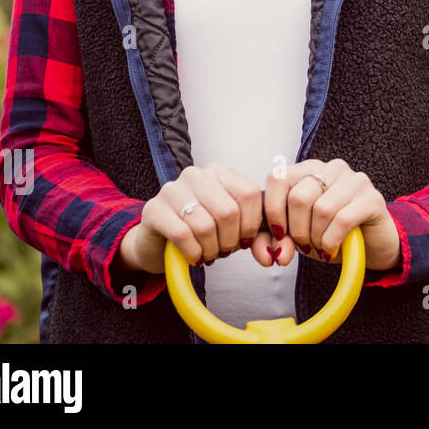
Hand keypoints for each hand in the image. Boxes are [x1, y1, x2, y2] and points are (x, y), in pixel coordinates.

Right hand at [119, 162, 262, 273]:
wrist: (159, 241)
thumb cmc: (201, 230)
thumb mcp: (230, 224)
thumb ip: (254, 229)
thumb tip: (275, 244)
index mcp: (220, 172)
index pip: (249, 194)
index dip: (252, 224)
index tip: (245, 240)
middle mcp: (196, 174)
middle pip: (229, 211)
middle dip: (231, 240)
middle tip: (224, 251)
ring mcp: (172, 189)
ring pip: (205, 225)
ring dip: (211, 249)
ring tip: (209, 255)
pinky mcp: (153, 210)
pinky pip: (182, 235)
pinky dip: (193, 252)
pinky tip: (194, 257)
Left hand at [254, 158, 400, 271]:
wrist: (371, 245)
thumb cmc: (333, 234)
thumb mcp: (299, 234)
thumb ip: (280, 239)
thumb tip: (274, 252)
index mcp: (310, 169)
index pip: (278, 177)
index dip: (273, 210)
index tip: (279, 233)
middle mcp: (333, 168)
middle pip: (299, 197)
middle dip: (296, 230)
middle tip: (305, 244)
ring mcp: (355, 180)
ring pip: (321, 209)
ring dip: (316, 238)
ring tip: (321, 245)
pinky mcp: (372, 198)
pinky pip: (342, 220)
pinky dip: (331, 241)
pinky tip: (332, 247)